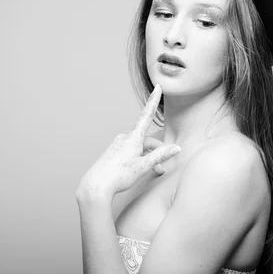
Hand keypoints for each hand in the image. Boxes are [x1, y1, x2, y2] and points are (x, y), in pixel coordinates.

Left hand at [76, 84, 180, 202]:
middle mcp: (124, 138)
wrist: (96, 186)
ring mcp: (117, 144)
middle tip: (162, 168)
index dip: (154, 101)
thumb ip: (160, 156)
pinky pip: (130, 151)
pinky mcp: (113, 152)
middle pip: (146, 139)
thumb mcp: (144, 166)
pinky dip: (139, 157)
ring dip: (148, 156)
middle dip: (156, 150)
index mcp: (133, 138)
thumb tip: (176, 148)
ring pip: (139, 146)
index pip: (147, 115)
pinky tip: (139, 169)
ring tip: (153, 172)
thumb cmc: (119, 176)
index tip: (158, 87)